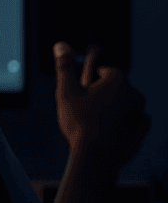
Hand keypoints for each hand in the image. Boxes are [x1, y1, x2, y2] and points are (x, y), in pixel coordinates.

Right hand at [53, 42, 150, 170]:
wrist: (95, 157)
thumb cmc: (80, 123)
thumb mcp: (66, 90)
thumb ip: (65, 65)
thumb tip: (62, 44)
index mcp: (117, 80)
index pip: (103, 71)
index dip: (89, 80)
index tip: (81, 91)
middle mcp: (133, 94)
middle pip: (115, 87)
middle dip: (103, 93)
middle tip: (85, 106)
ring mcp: (139, 114)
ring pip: (126, 103)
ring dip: (115, 107)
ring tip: (95, 120)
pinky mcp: (141, 132)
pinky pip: (135, 121)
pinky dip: (126, 122)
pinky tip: (111, 129)